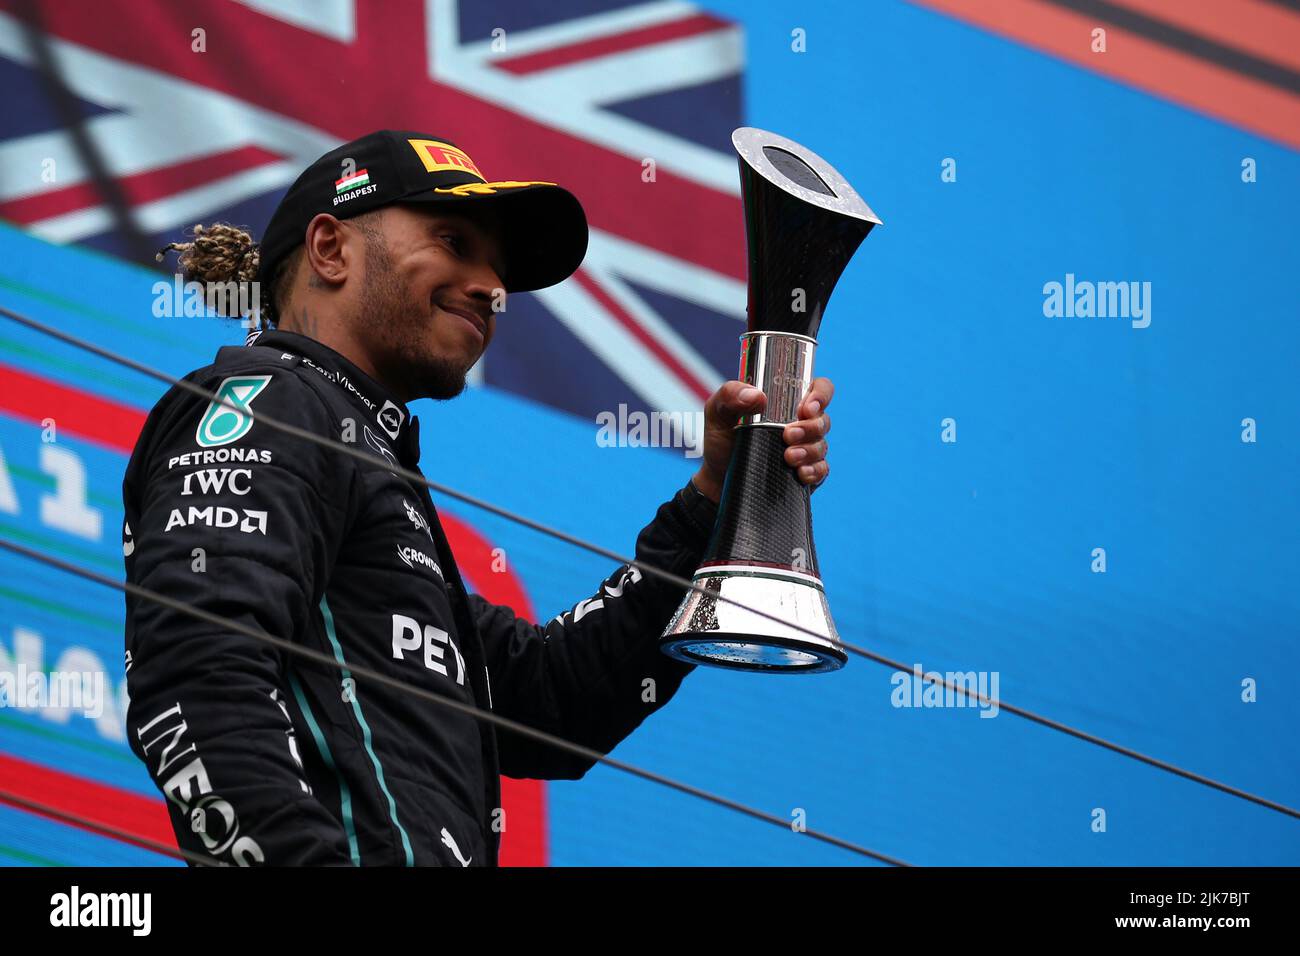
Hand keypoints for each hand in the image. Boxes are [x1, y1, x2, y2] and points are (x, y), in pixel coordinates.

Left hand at [691, 377, 833, 503]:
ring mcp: (805, 448)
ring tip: (788, 456)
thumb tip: (757, 396)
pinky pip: (821, 470)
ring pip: (821, 445)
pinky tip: (800, 473)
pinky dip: (814, 471)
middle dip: (810, 427)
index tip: (806, 408)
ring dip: (809, 450)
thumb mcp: (717, 412)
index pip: (817, 389)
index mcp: (786, 402)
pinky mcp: (805, 472)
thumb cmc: (721, 441)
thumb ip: (729, 395)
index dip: (820, 395)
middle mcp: (800, 423)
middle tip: (788, 435)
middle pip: (822, 419)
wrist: (718, 480)